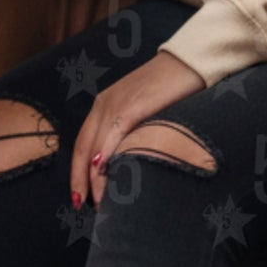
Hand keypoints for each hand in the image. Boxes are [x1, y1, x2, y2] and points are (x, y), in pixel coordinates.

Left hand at [71, 50, 206, 208]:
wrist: (188, 62)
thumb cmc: (170, 88)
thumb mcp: (143, 110)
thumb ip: (131, 130)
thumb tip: (128, 161)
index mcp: (104, 104)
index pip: (82, 143)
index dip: (78, 171)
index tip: (79, 195)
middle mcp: (104, 104)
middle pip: (82, 149)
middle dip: (79, 180)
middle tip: (80, 205)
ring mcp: (116, 104)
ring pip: (96, 148)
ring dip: (95, 179)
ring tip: (101, 203)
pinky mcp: (132, 107)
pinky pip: (114, 138)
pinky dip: (108, 159)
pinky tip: (106, 178)